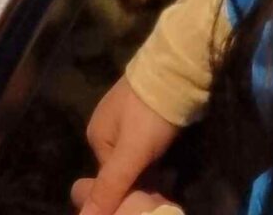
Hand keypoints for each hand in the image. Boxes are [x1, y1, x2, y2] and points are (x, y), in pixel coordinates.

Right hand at [72, 80, 180, 214]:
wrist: (177, 71)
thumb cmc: (149, 114)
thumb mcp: (130, 154)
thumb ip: (109, 187)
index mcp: (95, 135)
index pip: (109, 180)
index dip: (129, 193)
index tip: (151, 200)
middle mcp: (107, 127)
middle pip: (123, 169)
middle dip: (142, 183)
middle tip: (162, 191)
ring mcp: (126, 118)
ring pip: (136, 159)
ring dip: (152, 172)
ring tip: (168, 179)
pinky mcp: (145, 113)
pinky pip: (147, 145)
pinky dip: (157, 157)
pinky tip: (171, 162)